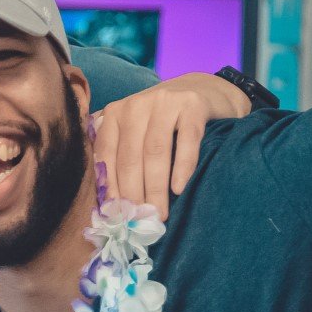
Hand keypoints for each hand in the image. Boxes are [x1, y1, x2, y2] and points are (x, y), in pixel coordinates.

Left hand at [85, 74, 248, 218]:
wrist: (205, 90)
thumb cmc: (166, 121)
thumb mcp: (136, 130)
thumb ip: (119, 154)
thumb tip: (109, 203)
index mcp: (115, 113)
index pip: (106, 155)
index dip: (111, 188)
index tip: (117, 216)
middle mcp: (136, 105)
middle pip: (130, 157)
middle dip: (134, 194)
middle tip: (141, 221)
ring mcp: (165, 102)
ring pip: (155, 152)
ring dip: (156, 187)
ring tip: (160, 213)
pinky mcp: (193, 105)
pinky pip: (186, 141)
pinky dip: (182, 167)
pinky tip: (180, 188)